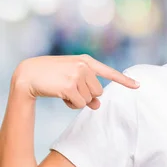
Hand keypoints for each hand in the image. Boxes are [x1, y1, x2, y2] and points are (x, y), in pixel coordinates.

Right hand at [11, 54, 138, 109]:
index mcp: (86, 61)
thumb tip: (98, 105)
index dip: (124, 80)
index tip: (138, 86)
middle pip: (98, 92)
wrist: (28, 74)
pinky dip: (71, 104)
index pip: (109, 72)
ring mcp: (77, 75)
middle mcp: (84, 66)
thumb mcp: (71, 79)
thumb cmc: (51, 76)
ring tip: (63, 90)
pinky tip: (60, 96)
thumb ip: (87, 89)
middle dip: (86, 95)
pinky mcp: (70, 86)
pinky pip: (80, 104)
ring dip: (77, 100)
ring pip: (89, 99)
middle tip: (69, 90)